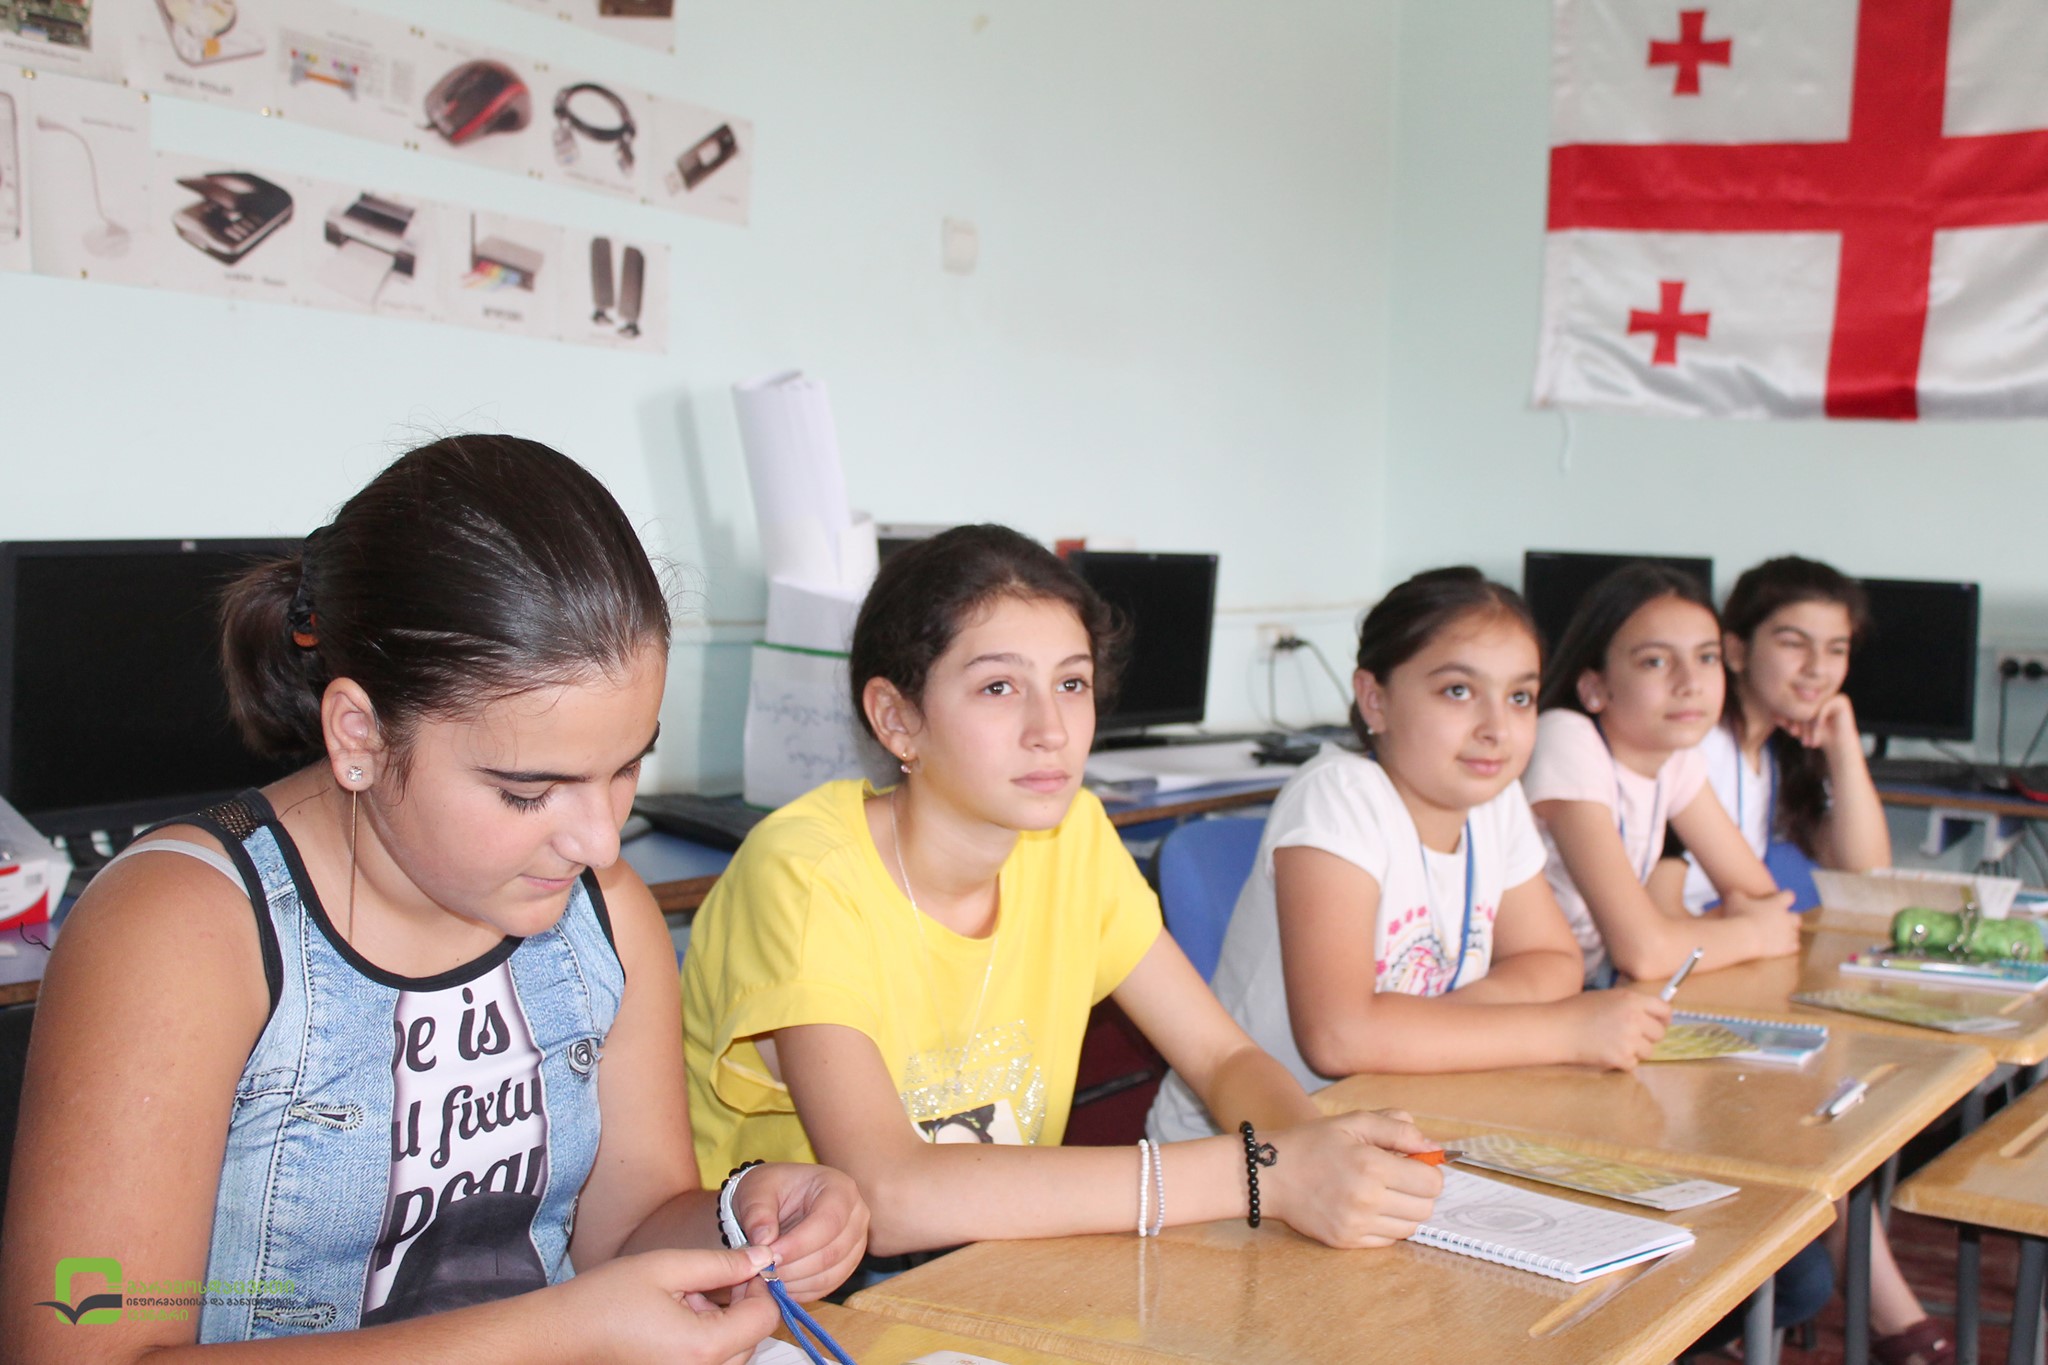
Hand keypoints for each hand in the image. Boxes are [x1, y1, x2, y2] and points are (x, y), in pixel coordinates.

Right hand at [559, 1246, 780, 1364]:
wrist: (559, 1335)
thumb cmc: (606, 1298)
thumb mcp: (667, 1267)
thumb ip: (722, 1263)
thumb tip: (765, 1257)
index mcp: (702, 1348)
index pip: (764, 1317)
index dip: (759, 1286)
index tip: (738, 1267)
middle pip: (753, 1338)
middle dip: (739, 1305)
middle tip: (702, 1283)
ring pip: (734, 1354)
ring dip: (722, 1325)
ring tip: (683, 1302)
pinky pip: (711, 1364)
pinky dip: (705, 1342)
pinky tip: (675, 1321)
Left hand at [727, 1162, 869, 1300]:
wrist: (781, 1199)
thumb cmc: (771, 1189)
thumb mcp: (757, 1190)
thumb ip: (757, 1213)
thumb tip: (764, 1241)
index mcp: (840, 1188)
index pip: (828, 1222)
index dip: (798, 1244)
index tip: (768, 1256)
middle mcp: (857, 1215)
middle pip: (833, 1252)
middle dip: (795, 1267)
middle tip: (763, 1271)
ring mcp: (856, 1242)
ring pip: (831, 1274)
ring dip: (796, 1282)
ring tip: (768, 1277)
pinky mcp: (848, 1263)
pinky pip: (828, 1285)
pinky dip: (801, 1290)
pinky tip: (779, 1284)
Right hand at [1261, 1109, 1441, 1248]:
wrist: (1269, 1174)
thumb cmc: (1313, 1143)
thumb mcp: (1354, 1122)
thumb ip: (1398, 1129)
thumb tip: (1433, 1147)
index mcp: (1372, 1166)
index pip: (1431, 1183)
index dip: (1429, 1171)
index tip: (1413, 1164)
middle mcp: (1367, 1200)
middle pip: (1425, 1209)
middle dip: (1419, 1192)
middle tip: (1398, 1178)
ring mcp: (1356, 1225)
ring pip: (1409, 1228)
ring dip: (1404, 1210)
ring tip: (1382, 1193)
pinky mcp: (1345, 1242)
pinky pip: (1387, 1241)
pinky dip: (1385, 1225)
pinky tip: (1367, 1208)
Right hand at [1563, 989, 1670, 1069]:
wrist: (1556, 1029)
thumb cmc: (1576, 1011)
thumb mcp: (1606, 997)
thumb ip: (1630, 1004)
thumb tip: (1651, 1014)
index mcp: (1631, 1000)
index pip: (1665, 1010)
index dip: (1663, 1019)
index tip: (1658, 1024)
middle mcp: (1634, 1018)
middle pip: (1659, 1033)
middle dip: (1647, 1037)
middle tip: (1629, 1037)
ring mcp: (1629, 1039)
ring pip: (1648, 1051)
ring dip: (1635, 1051)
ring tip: (1613, 1044)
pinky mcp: (1621, 1058)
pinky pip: (1633, 1064)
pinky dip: (1622, 1062)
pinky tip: (1606, 1053)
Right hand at [1724, 892, 1801, 957]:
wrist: (1744, 937)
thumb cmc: (1739, 915)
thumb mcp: (1734, 899)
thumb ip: (1739, 895)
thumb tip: (1738, 894)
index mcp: (1777, 904)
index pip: (1788, 896)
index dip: (1784, 897)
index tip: (1778, 899)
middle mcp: (1786, 918)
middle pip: (1797, 917)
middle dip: (1790, 919)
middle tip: (1779, 921)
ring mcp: (1787, 933)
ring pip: (1795, 933)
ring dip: (1789, 933)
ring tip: (1778, 935)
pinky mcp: (1786, 947)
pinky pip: (1795, 946)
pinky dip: (1789, 946)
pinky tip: (1781, 946)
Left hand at [1780, 693, 1858, 754]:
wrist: (1838, 746)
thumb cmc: (1814, 736)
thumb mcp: (1796, 729)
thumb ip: (1785, 721)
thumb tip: (1773, 715)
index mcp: (1807, 695)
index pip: (1793, 702)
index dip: (1788, 716)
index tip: (1789, 731)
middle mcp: (1819, 691)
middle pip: (1802, 703)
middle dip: (1797, 721)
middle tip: (1795, 735)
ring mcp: (1830, 693)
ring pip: (1812, 707)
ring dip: (1807, 725)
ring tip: (1805, 741)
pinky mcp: (1841, 699)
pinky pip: (1824, 708)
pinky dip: (1817, 723)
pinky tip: (1815, 737)